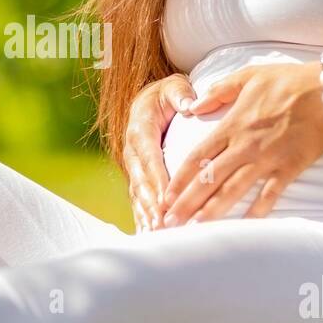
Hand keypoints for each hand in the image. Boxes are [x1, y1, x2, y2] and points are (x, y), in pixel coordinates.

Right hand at [123, 73, 196, 232]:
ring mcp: (133, 167)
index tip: (166, 199)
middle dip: (151, 205)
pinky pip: (138, 200)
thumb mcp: (174, 87)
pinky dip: (142, 217)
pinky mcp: (137, 177)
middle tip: (162, 225)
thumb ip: (180, 94)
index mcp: (141, 131)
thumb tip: (189, 105)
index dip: (157, 180)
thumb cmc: (167, 95)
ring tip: (156, 235)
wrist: (149, 101)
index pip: (150, 158)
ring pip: (137, 194)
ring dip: (146, 215)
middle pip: (141, 182)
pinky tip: (148, 235)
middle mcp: (133, 152)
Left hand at [158, 62, 322, 225]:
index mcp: (231, 126)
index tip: (165, 197)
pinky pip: (270, 195)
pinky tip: (244, 228)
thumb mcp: (247, 76)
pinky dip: (257, 212)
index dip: (179, 179)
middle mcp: (244, 146)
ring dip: (212, 212)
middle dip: (187, 203)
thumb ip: (218, 92)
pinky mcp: (289, 168)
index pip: (197, 158)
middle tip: (170, 223)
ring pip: (233, 191)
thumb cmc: (288, 81)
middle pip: (208, 179)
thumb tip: (192, 107)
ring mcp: (267, 159)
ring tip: (195, 231)